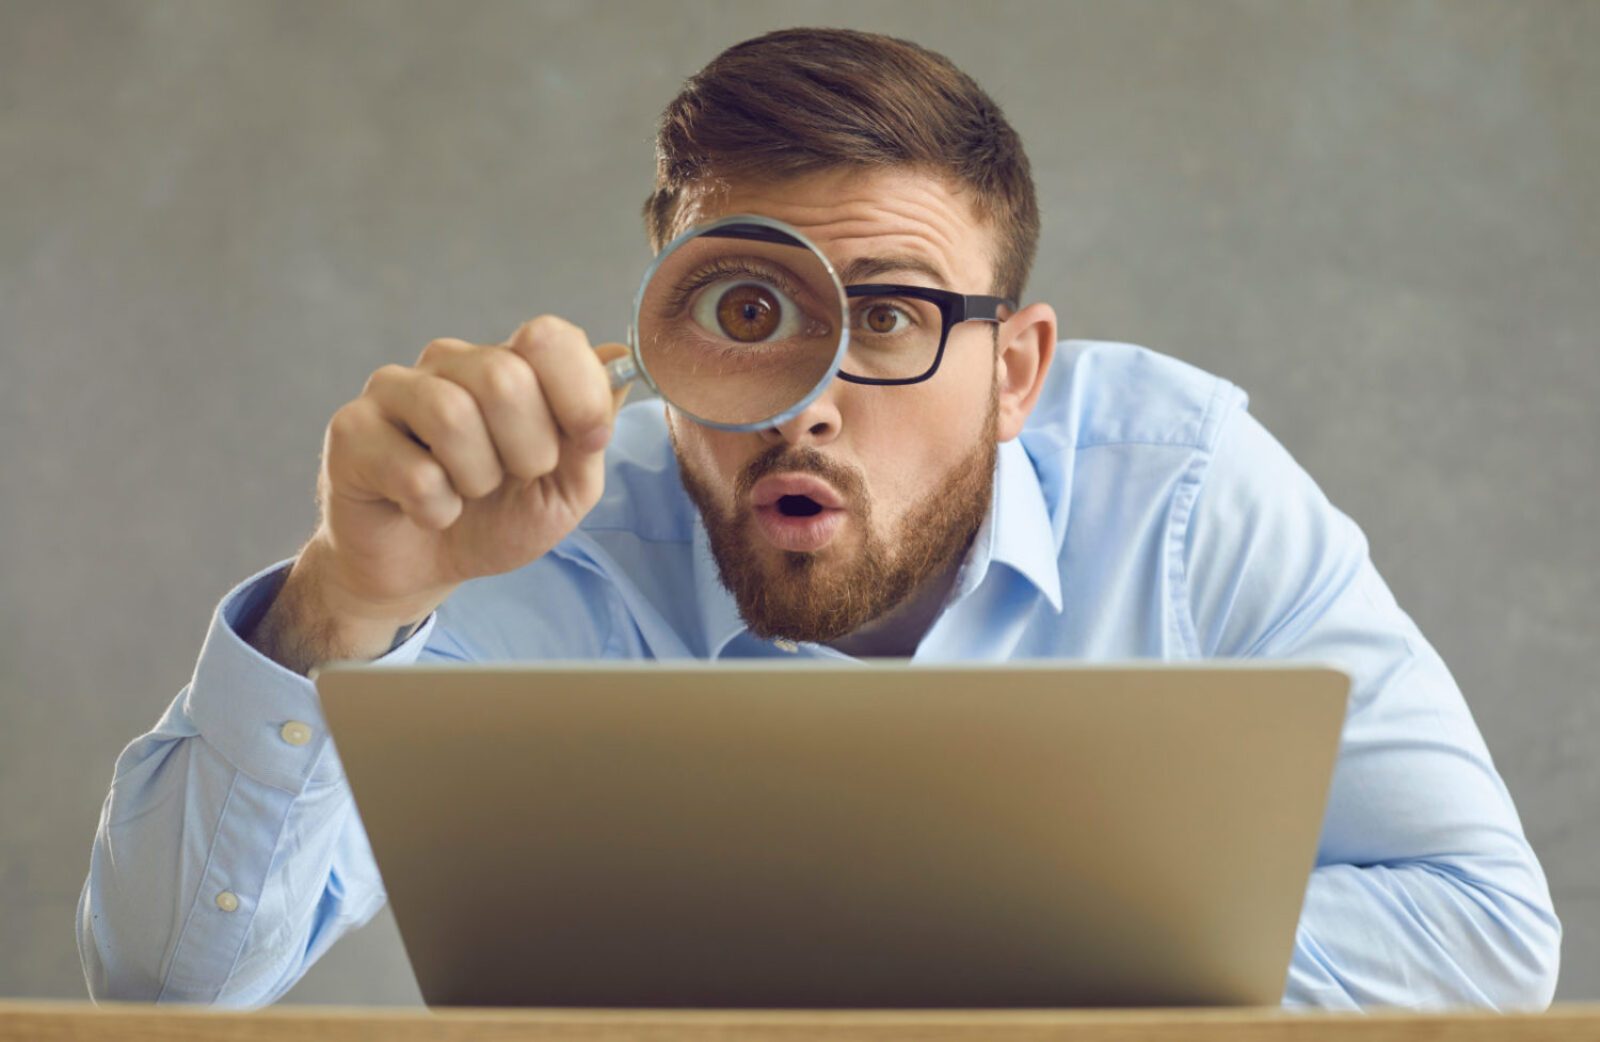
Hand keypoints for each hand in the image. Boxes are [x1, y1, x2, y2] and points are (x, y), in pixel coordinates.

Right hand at [249, 317, 627, 670]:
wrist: (425, 568)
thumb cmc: (497, 518)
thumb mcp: (567, 485)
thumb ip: (594, 428)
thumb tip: (617, 361)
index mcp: (509, 364)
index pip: (549, 336)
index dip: (579, 393)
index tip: (588, 442)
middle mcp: (450, 363)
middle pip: (505, 377)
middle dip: (527, 451)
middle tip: (512, 479)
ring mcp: (394, 389)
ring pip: (452, 416)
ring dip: (476, 481)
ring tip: (467, 495)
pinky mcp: (350, 429)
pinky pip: (412, 470)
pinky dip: (436, 509)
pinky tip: (426, 511)